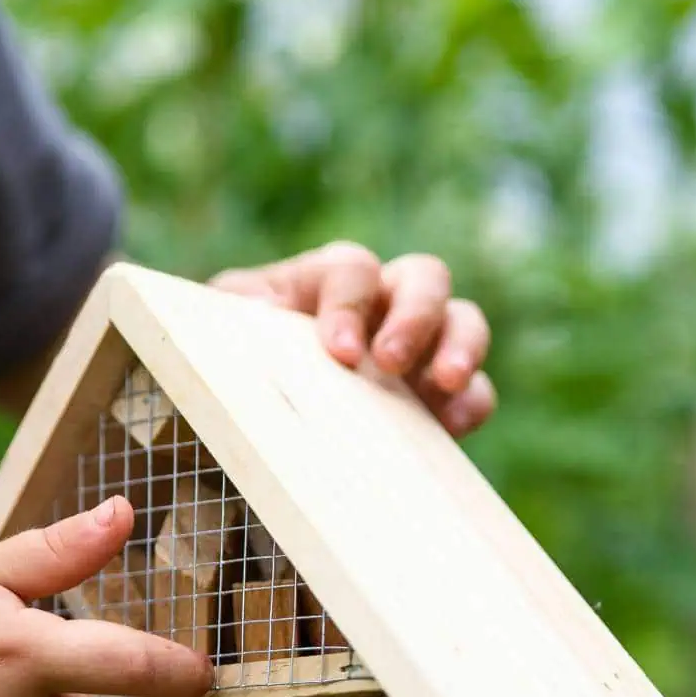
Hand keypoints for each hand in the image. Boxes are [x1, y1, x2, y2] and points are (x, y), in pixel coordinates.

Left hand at [212, 243, 496, 435]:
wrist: (246, 409)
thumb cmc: (235, 351)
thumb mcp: (221, 325)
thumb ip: (236, 308)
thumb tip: (261, 312)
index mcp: (329, 278)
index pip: (353, 271)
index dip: (351, 305)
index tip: (340, 350)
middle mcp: (384, 299)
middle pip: (425, 278)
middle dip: (415, 316)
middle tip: (392, 361)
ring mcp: (420, 343)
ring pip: (463, 321)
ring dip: (461, 347)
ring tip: (446, 384)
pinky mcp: (437, 393)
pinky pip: (474, 388)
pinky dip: (472, 401)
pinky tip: (454, 426)